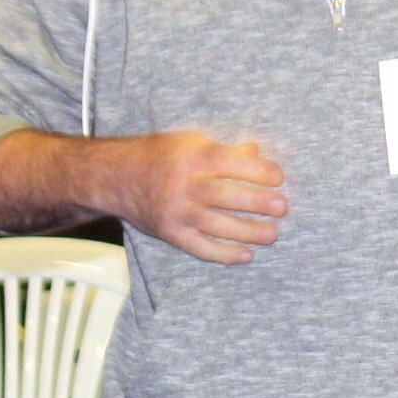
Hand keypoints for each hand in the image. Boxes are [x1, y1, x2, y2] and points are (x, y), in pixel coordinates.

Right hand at [100, 132, 287, 264]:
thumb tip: (258, 153)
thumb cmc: (160, 155)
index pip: (233, 163)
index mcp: (193, 157)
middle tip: (282, 208)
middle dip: (259, 203)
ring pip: (218, 225)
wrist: (116, 176)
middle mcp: (185, 185)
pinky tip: (246, 255)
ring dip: (249, 232)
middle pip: (228, 196)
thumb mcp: (190, 142)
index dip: (259, 171)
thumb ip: (225, 150)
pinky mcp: (171, 233)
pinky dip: (224, 254)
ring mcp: (177, 212)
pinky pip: (201, 248)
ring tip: (273, 235)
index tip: (278, 177)